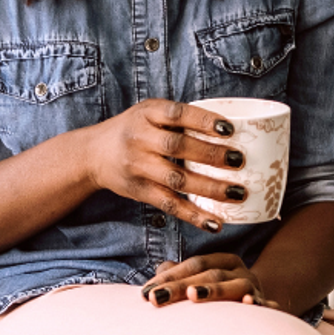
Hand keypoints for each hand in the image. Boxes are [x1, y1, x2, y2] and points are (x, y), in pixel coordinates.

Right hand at [78, 99, 247, 230]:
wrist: (94, 154)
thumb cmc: (135, 129)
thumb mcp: (150, 112)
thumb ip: (181, 117)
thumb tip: (232, 128)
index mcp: (148, 113)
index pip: (177, 114)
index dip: (203, 121)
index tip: (229, 129)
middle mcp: (140, 139)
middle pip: (178, 147)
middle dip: (211, 155)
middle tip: (239, 161)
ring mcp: (139, 167)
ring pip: (176, 179)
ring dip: (209, 188)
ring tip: (237, 193)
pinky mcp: (140, 192)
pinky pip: (169, 205)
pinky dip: (193, 215)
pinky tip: (215, 222)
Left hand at [142, 251, 258, 306]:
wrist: (261, 311)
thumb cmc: (223, 298)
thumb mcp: (201, 284)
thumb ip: (178, 277)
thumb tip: (154, 278)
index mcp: (225, 262)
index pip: (195, 264)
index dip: (170, 276)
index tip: (147, 292)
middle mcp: (241, 272)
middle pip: (210, 274)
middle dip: (181, 286)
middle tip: (157, 298)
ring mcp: (255, 289)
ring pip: (236, 285)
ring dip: (216, 290)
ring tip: (194, 295)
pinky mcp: (267, 307)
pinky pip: (267, 305)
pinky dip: (260, 304)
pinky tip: (248, 304)